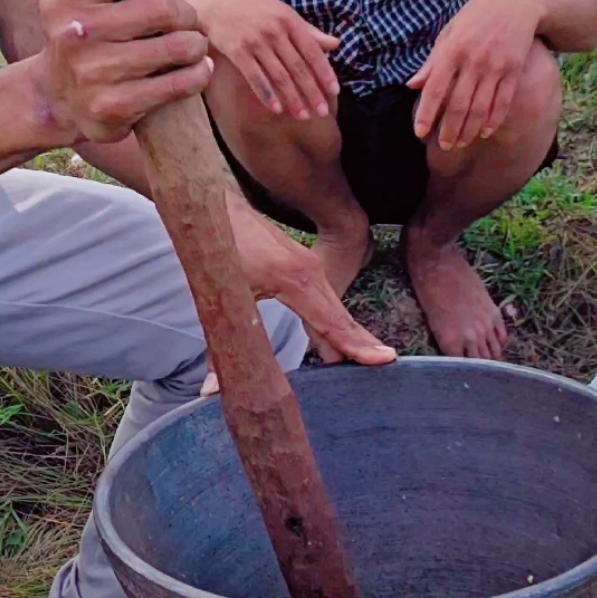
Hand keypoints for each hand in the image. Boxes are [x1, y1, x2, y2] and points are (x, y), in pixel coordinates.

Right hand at [33, 0, 210, 144]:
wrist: (55, 100)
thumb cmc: (86, 38)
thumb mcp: (87, 0)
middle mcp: (75, 32)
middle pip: (163, 7)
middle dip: (186, 14)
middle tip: (184, 24)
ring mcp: (93, 72)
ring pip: (178, 46)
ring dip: (195, 44)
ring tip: (191, 47)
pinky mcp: (114, 106)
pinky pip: (179, 84)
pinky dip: (198, 74)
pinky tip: (196, 70)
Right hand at [189, 0, 338, 120]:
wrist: (217, 1)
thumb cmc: (254, 7)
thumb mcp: (282, 12)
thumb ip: (308, 31)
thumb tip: (336, 44)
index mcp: (289, 20)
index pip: (312, 51)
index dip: (324, 72)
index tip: (334, 91)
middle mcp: (274, 31)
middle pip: (298, 67)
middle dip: (311, 92)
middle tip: (321, 112)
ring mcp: (255, 41)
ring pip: (279, 76)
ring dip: (292, 98)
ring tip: (302, 116)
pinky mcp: (237, 51)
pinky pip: (255, 78)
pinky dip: (266, 95)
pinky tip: (277, 109)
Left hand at [226, 192, 396, 366]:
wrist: (215, 207)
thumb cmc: (218, 247)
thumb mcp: (219, 298)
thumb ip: (221, 345)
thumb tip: (211, 390)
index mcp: (295, 280)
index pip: (332, 322)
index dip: (356, 345)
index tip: (385, 360)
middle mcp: (310, 271)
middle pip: (342, 316)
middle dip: (362, 344)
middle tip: (386, 370)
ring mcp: (309, 264)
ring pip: (335, 308)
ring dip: (349, 335)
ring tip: (366, 363)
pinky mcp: (302, 263)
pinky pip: (326, 298)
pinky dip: (336, 320)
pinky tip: (338, 339)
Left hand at [408, 0, 544, 150]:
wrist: (516, 2)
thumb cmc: (476, 16)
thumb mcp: (449, 32)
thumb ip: (432, 62)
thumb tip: (412, 85)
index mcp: (451, 51)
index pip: (434, 89)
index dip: (426, 114)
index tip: (419, 133)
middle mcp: (473, 61)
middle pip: (459, 105)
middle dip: (449, 130)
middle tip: (443, 147)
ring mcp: (496, 66)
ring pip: (481, 108)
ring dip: (469, 130)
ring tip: (460, 144)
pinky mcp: (514, 70)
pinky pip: (503, 101)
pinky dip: (493, 119)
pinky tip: (484, 132)